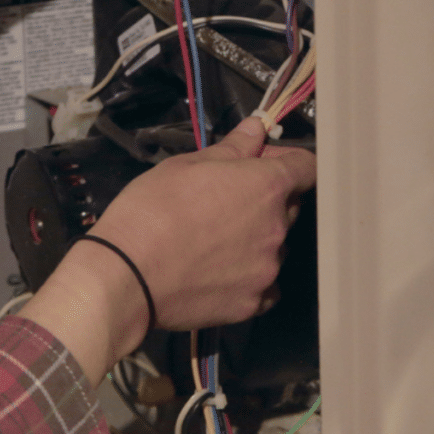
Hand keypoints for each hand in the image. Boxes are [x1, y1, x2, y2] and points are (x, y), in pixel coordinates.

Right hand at [18, 117, 315, 385]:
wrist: (126, 275)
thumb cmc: (152, 210)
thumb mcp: (186, 165)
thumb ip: (232, 148)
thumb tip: (257, 129)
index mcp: (266, 187)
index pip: (307, 167)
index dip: (288, 160)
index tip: (263, 162)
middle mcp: (277, 229)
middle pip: (290, 207)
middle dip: (267, 200)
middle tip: (225, 200)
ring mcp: (267, 270)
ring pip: (274, 246)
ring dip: (256, 238)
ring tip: (213, 240)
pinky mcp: (252, 304)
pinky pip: (264, 286)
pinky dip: (249, 276)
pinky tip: (218, 271)